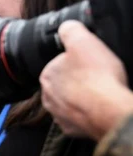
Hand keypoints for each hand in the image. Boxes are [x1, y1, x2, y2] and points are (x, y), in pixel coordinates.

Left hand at [40, 21, 131, 139]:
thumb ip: (70, 30)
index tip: (90, 61)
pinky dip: (88, 112)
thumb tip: (66, 26)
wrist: (108, 108)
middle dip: (78, 80)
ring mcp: (59, 115)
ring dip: (82, 97)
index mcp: (47, 75)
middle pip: (64, 83)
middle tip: (97, 76)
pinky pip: (79, 118)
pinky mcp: (72, 129)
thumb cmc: (96, 75)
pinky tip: (98, 106)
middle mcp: (48, 97)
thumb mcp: (82, 41)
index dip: (76, 61)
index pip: (59, 63)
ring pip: (70, 101)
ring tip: (99, 91)